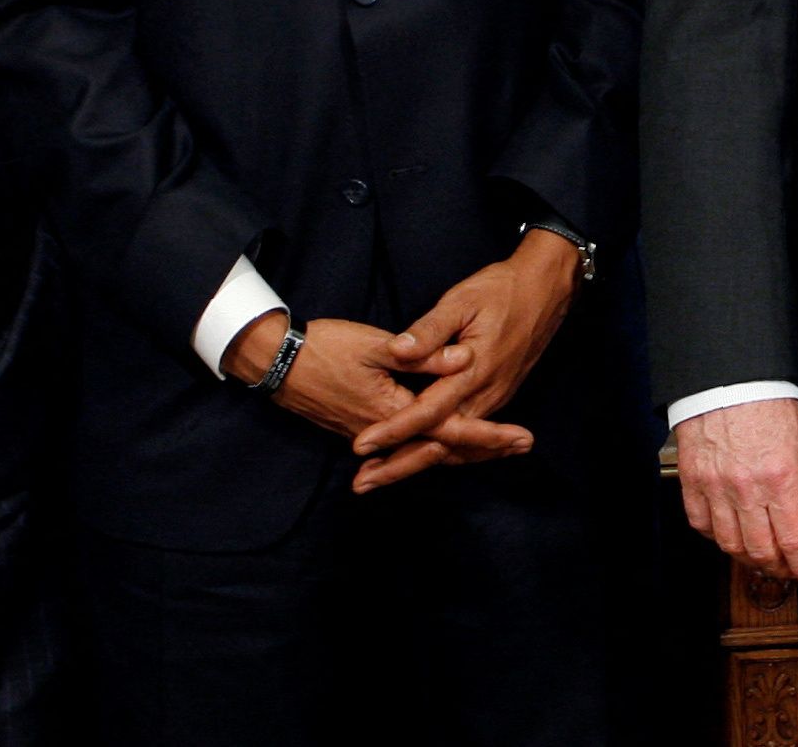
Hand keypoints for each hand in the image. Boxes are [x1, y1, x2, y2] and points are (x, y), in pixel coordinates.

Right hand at [220, 311, 534, 482]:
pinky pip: (406, 446)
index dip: (489, 435)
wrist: (275, 362)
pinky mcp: (361, 428)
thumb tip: (465, 358)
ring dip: (461, 451)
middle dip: (484, 449)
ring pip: (425, 451)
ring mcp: (371, 434)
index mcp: (394, 411)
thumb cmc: (325, 347)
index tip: (520, 438)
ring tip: (497, 448)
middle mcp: (385, 432)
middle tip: (522, 446)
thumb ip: (423, 353)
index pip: (452, 430)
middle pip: (443, 450)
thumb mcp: (376, 345)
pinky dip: (431, 449)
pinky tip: (446, 446)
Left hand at [348, 231, 582, 490]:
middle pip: (440, 444)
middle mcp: (486, 395)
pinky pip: (468, 438)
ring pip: (455, 446)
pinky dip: (442, 453)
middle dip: (400, 466)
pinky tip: (421, 458)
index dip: (393, 431)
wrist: (546, 289)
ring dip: (417, 463)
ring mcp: (495, 399)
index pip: (426, 412)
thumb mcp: (461, 301)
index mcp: (473, 372)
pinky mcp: (498, 396)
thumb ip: (429, 330)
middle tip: (361, 484)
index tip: (361, 446)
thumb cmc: (501, 290)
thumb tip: (398, 351)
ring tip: (380, 477)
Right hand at [675, 398, 797, 590]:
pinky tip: (732, 535)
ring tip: (763, 558)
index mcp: (781, 476)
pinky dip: (718, 538)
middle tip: (790, 569)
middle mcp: (747, 487)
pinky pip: (702, 525)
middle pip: (762, 550)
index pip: (795, 540)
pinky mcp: (693, 481)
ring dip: (749, 559)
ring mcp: (716, 486)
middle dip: (780, 568)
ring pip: (730, 545)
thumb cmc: (771, 406)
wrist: (731, 379)